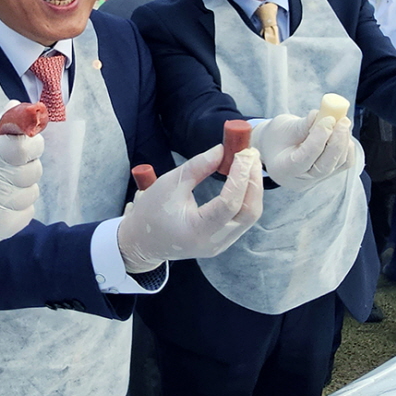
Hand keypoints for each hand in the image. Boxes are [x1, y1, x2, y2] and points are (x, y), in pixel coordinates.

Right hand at [0, 105, 43, 253]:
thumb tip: (20, 106)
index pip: (22, 149)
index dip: (32, 142)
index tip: (27, 141)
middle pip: (33, 170)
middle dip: (27, 163)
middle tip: (9, 164)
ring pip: (33, 192)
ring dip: (23, 186)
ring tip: (1, 185)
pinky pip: (28, 212)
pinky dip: (19, 206)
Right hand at [117, 145, 263, 272]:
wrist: (142, 242)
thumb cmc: (151, 212)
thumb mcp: (169, 184)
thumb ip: (198, 167)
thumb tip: (222, 150)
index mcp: (197, 231)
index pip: (229, 203)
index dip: (240, 176)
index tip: (243, 153)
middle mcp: (214, 243)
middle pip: (248, 212)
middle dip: (253, 181)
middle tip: (251, 154)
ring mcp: (220, 245)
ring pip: (249, 216)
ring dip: (252, 188)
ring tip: (249, 163)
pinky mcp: (222, 241)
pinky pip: (242, 219)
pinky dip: (246, 197)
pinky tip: (243, 179)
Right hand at [249, 111, 355, 190]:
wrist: (275, 148)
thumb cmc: (275, 137)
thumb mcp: (282, 127)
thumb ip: (303, 124)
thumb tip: (322, 115)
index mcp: (283, 169)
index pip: (304, 158)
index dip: (319, 138)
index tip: (328, 119)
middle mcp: (301, 179)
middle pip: (325, 166)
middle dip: (337, 141)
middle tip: (343, 120)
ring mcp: (316, 180)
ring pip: (338, 164)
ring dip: (343, 141)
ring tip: (341, 122)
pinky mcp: (328, 175)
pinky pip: (344, 163)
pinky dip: (347, 147)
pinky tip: (342, 133)